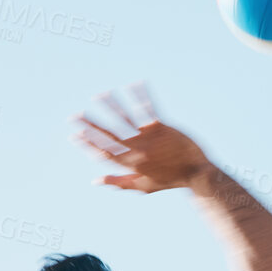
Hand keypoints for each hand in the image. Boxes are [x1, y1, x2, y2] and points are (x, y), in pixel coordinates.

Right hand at [72, 82, 212, 193]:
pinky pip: (149, 109)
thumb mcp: (142, 186)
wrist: (197, 173)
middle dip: (91, 125)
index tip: (74, 135)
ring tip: (100, 95)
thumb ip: (118, 182)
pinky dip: (141, 96)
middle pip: (109, 135)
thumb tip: (95, 180)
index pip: (104, 153)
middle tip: (76, 116)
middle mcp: (137, 150)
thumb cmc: (169, 180)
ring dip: (112, 106)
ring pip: (126, 119)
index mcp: (131, 164)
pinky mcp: (162, 128)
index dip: (88, 144)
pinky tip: (134, 84)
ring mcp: (149, 138)